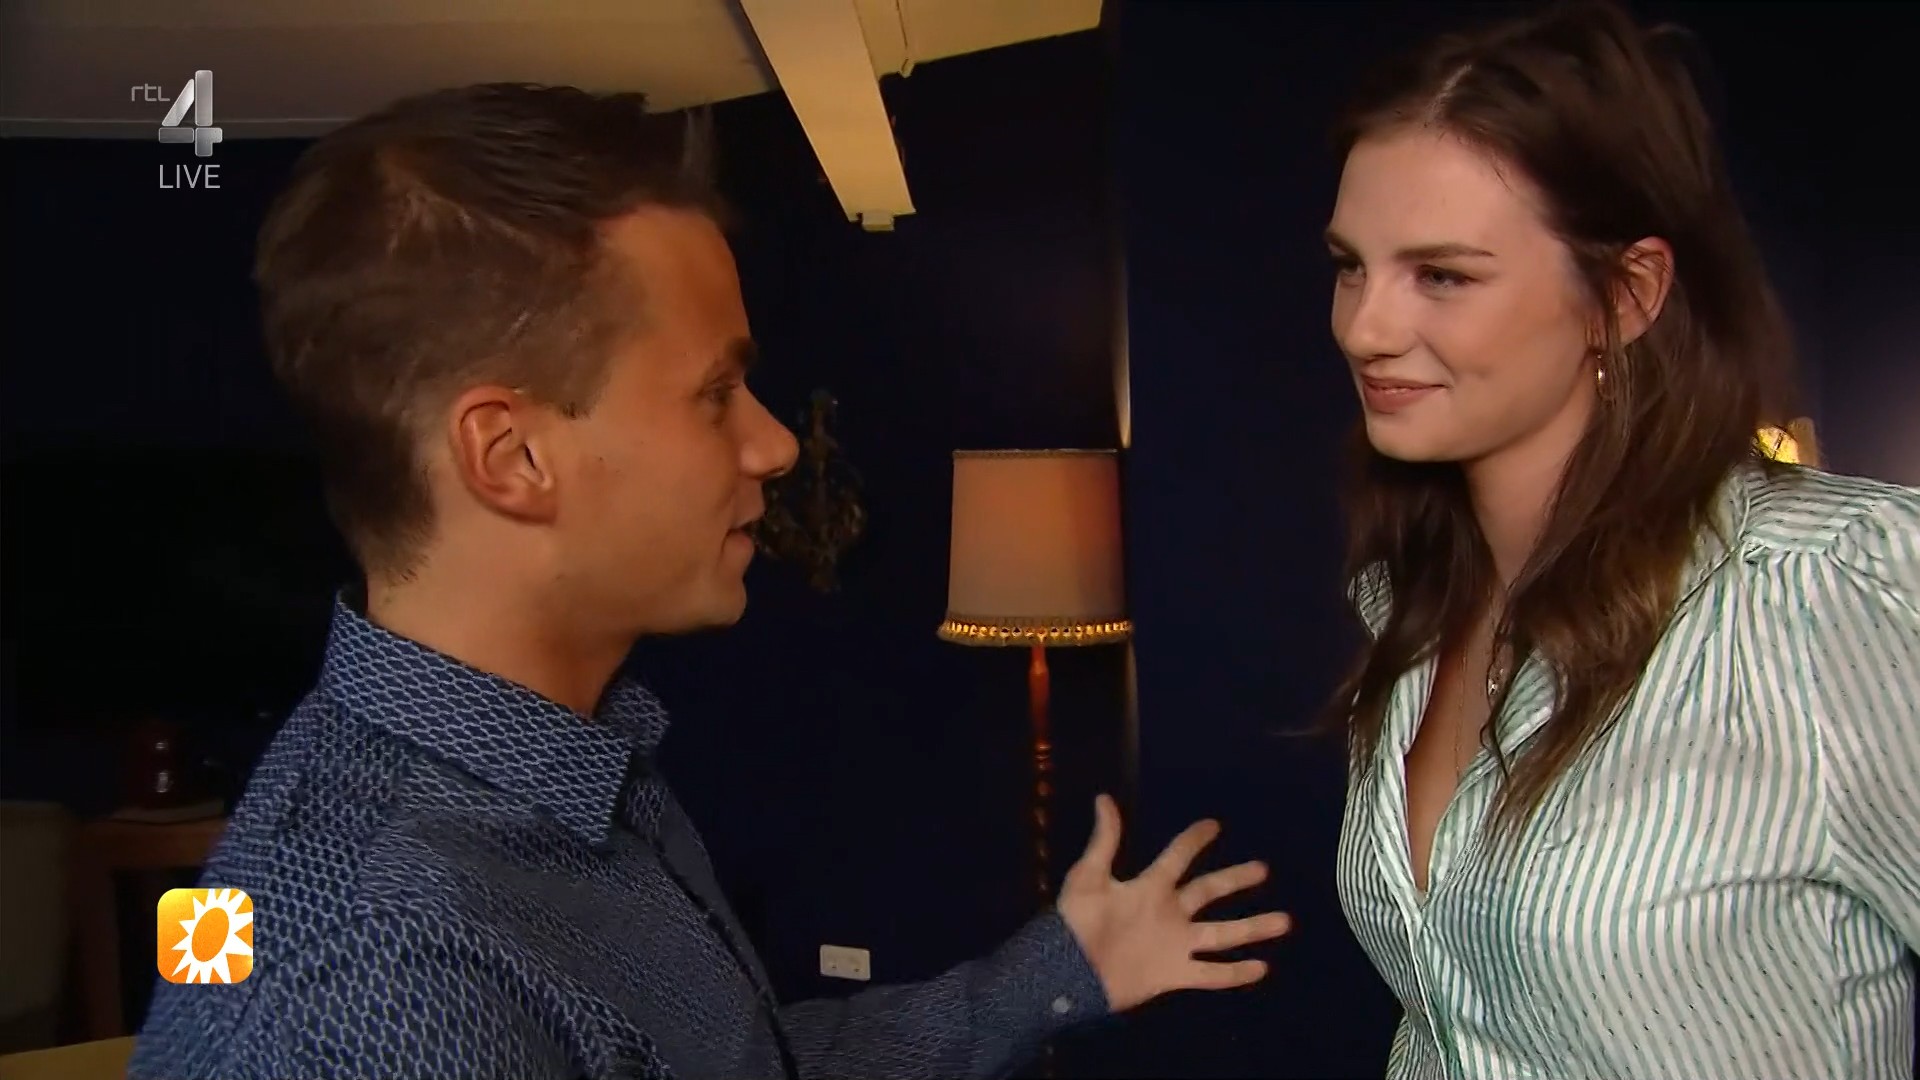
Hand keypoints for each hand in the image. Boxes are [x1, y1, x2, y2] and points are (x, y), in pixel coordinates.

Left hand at [1056, 794, 1290, 1012]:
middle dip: (1235, 879)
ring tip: (1285, 920)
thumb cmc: (1077, 922)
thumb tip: (1103, 798)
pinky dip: (1236, 973)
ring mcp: (1175, 944)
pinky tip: (1262, 967)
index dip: (1194, 840)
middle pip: (1209, 892)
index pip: (1177, 857)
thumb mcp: (1088, 876)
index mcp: (1149, 886)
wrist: (1069, 971)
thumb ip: (1104, 841)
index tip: (1214, 825)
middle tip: (1263, 868)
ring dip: (1252, 927)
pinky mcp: (1174, 974)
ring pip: (1222, 934)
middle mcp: (1169, 913)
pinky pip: (1211, 974)